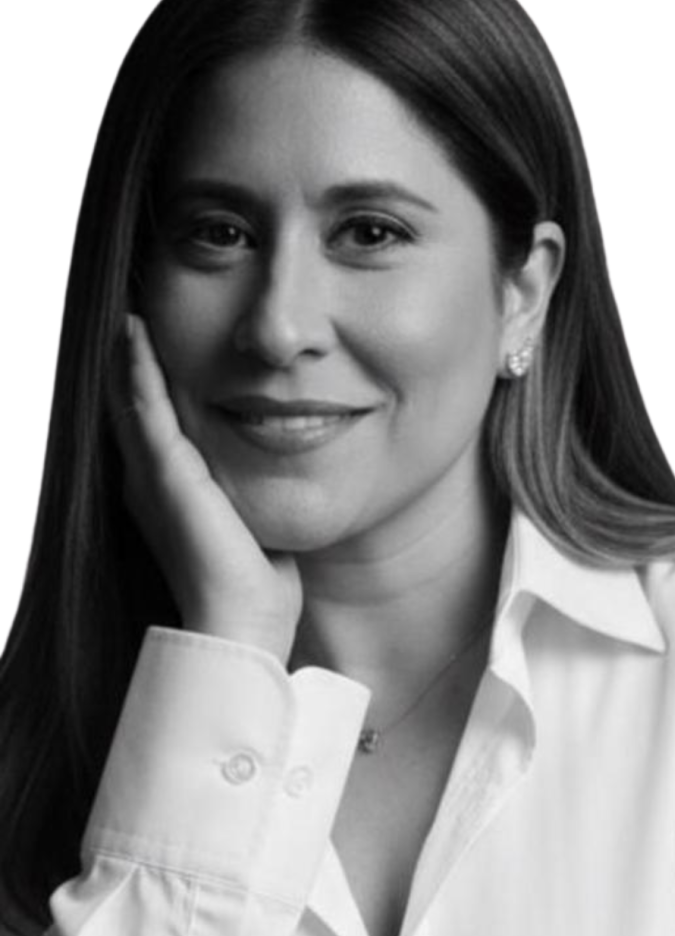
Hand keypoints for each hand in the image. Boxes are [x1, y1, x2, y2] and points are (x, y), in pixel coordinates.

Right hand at [108, 313, 302, 660]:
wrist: (242, 621)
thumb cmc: (254, 578)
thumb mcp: (251, 517)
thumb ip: (251, 487)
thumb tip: (286, 462)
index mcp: (169, 491)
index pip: (155, 425)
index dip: (151, 385)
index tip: (155, 345)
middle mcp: (150, 481)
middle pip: (134, 408)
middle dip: (133, 364)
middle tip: (132, 317)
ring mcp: (152, 477)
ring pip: (131, 400)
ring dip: (128, 355)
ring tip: (127, 314)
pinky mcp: (165, 475)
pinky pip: (145, 409)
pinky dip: (137, 369)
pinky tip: (132, 333)